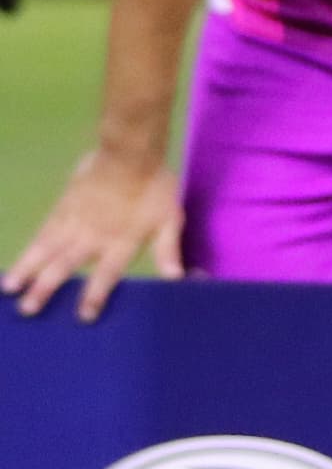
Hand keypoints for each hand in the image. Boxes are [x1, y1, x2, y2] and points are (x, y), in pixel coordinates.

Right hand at [7, 150, 179, 321]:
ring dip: (27, 270)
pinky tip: (18, 262)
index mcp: (121, 241)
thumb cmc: (155, 187)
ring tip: (9, 288)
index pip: (106, 274)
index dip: (95, 295)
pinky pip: (42, 232)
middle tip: (28, 310)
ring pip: (46, 250)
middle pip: (66, 265)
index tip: (83, 317)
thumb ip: (169, 250)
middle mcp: (93, 236)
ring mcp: (74, 222)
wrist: (130, 152)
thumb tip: (177, 279)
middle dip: (46, 289)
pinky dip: (28, 249)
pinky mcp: (62, 208)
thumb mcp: (171, 219)